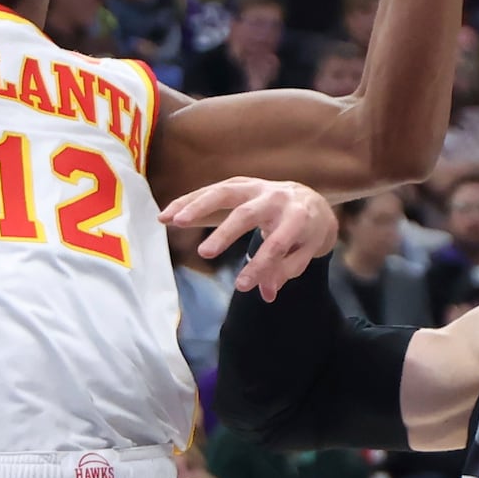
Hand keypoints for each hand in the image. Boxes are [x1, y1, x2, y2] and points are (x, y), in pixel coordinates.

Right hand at [160, 178, 338, 300]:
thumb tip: (266, 293)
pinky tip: (167, 214)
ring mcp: (257, 187)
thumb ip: (285, 271)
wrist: (311, 201)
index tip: (241, 286)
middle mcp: (276, 198)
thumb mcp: (304, 254)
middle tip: (205, 253)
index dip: (260, 265)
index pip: (278, 243)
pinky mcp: (240, 184)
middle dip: (226, 233)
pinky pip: (212, 190)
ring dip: (195, 206)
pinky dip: (189, 200)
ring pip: (224, 192)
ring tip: (170, 221)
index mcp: (298, 216)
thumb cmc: (306, 233)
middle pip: (248, 213)